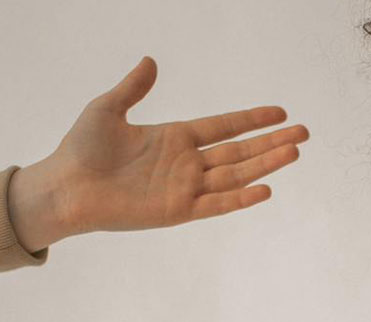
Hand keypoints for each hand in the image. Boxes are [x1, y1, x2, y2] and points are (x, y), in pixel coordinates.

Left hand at [26, 56, 308, 245]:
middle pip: (240, 151)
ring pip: (237, 175)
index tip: (280, 113)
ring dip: (266, 164)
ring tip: (294, 152)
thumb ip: (133, 88)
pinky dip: (241, 198)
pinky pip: (217, 204)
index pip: (225, 127)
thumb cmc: (81, 149)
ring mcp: (186, 188)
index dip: (252, 120)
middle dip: (272, 142)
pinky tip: (266, 189)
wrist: (65, 188)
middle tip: (304, 133)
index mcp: (175, 138)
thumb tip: (152, 62)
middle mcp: (187, 164)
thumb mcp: (107, 109)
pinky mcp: (179, 211)